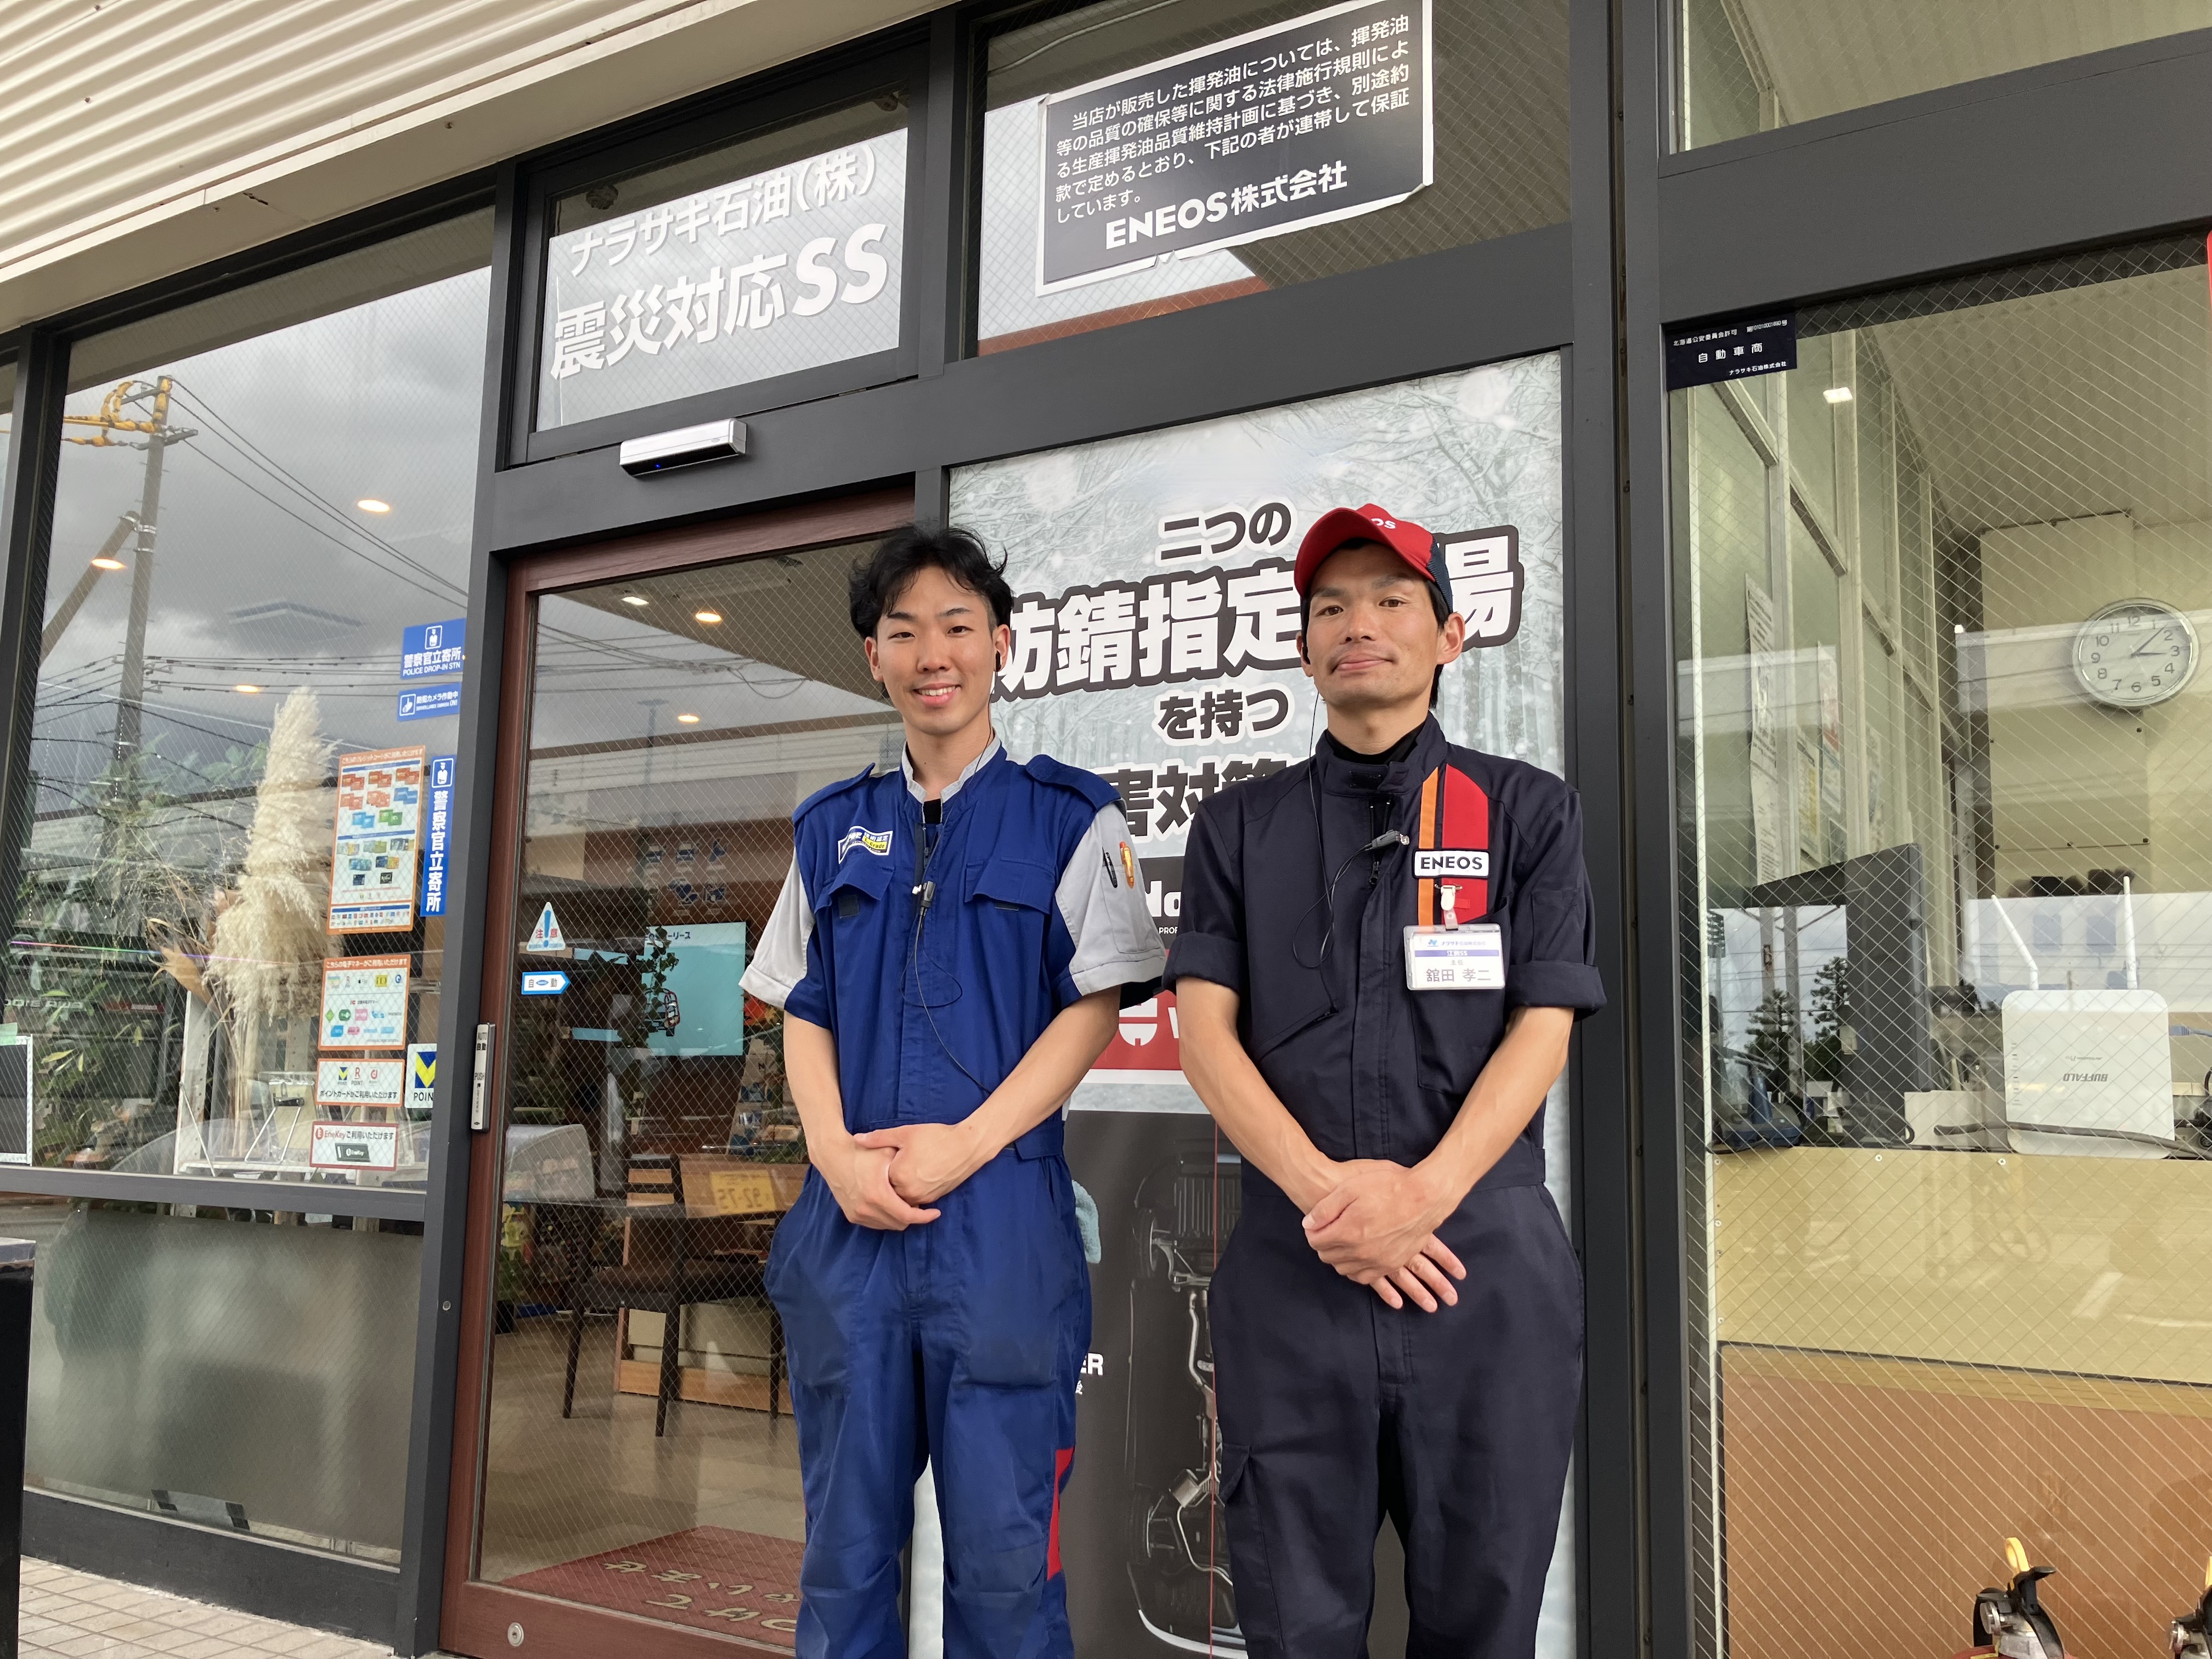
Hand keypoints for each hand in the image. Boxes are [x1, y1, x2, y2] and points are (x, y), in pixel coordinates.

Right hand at [817, 1134, 939, 1229]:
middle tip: (920, 1204)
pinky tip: (891, 1205)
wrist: (833, 1156)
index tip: (936, 1212)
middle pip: (899, 1224)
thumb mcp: (887, 1153)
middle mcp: (867, 1209)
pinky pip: (876, 1223)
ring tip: (905, 1203)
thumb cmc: (862, 1152)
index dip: (924, 1217)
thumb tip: (926, 1174)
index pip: (907, 1215)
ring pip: (888, 1226)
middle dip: (913, 1217)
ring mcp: (858, 1214)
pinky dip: (887, 1218)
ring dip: (899, 1218)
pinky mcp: (852, 1215)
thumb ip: (906, 1165)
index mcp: (878, 1195)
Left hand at [851, 1120, 991, 1205]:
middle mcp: (909, 1192)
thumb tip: (857, 1139)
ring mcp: (923, 1197)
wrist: (967, 1146)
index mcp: (898, 1176)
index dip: (878, 1168)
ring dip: (900, 1187)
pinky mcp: (934, 1198)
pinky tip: (917, 1174)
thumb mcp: (905, 1133)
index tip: (880, 1159)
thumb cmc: (936, 1137)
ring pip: (903, 1197)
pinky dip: (913, 1191)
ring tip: (905, 1169)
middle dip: (887, 1181)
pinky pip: (917, 1199)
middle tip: (892, 1166)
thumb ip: (879, 1138)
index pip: (879, 1178)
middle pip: (889, 1190)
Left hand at [1303, 1161, 1466, 1312]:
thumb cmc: (1388, 1187)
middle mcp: (1361, 1253)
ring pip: (1344, 1270)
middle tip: (1327, 1230)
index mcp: (1348, 1233)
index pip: (1316, 1241)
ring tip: (1342, 1241)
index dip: (1312, 1231)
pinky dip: (1356, 1269)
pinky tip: (1356, 1255)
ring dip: (1338, 1257)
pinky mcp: (1391, 1264)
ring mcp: (1378, 1262)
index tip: (1316, 1223)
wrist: (1425, 1197)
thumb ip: (1325, 1209)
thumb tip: (1308, 1224)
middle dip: (1323, 1244)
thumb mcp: (1351, 1188)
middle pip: (1328, 1257)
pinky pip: (1365, 1277)